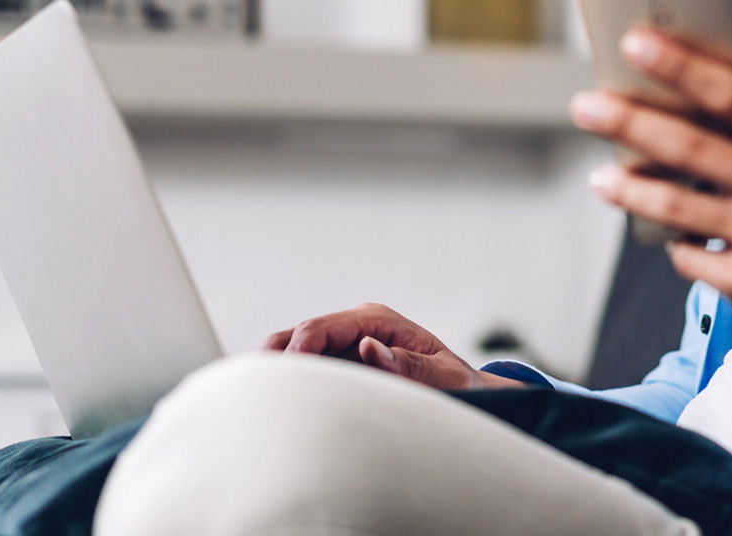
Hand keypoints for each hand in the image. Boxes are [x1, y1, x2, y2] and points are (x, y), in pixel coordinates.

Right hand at [262, 303, 523, 389]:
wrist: (468, 392)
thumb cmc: (458, 384)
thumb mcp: (443, 377)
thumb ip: (408, 365)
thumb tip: (368, 347)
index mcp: (377, 320)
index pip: (319, 328)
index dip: (296, 352)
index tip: (285, 383)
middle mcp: (356, 327)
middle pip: (295, 336)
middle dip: (277, 364)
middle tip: (263, 398)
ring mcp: (345, 344)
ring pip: (293, 353)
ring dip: (281, 376)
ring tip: (267, 408)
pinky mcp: (341, 364)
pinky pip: (306, 372)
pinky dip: (292, 387)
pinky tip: (283, 411)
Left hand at [571, 27, 731, 365]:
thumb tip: (696, 73)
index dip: (677, 66)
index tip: (632, 42)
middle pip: (691, 149)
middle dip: (628, 122)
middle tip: (585, 105)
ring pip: (677, 209)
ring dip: (629, 189)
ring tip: (600, 176)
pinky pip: (692, 255)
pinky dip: (678, 241)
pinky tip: (672, 232)